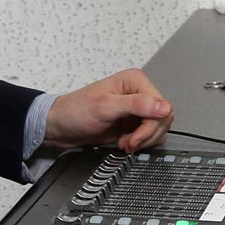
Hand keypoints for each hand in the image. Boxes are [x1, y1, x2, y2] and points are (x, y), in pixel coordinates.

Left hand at [43, 68, 172, 155]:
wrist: (60, 127)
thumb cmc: (75, 111)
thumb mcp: (105, 107)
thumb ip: (136, 105)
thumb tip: (163, 106)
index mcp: (135, 81)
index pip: (162, 106)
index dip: (150, 125)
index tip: (134, 137)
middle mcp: (138, 93)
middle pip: (162, 119)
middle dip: (146, 135)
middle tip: (128, 142)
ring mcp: (136, 109)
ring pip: (158, 129)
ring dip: (142, 141)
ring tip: (124, 142)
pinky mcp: (132, 123)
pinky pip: (148, 136)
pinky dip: (139, 143)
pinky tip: (124, 142)